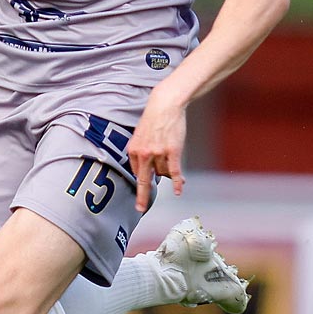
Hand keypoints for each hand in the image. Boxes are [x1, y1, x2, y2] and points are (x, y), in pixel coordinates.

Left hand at [126, 90, 186, 212]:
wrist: (165, 105)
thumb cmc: (154, 119)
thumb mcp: (140, 136)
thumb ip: (141, 152)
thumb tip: (150, 170)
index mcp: (133, 150)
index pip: (137, 171)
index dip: (144, 176)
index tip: (143, 188)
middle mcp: (144, 154)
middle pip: (144, 180)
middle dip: (142, 196)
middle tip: (140, 208)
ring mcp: (158, 154)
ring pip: (164, 172)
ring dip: (168, 171)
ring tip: (171, 156)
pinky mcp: (173, 152)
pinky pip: (175, 172)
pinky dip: (177, 183)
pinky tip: (179, 191)